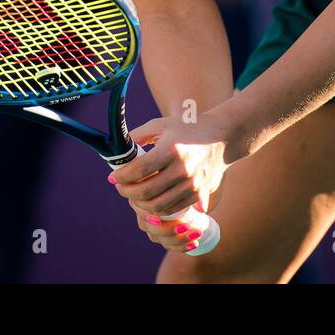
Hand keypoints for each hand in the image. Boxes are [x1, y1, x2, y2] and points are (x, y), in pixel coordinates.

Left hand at [110, 113, 230, 253]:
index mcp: (172, 149)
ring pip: (158, 206)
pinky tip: (150, 200)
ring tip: (133, 195)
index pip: (140, 169)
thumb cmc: (187, 129)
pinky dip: (157, 208)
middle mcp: (183, 169)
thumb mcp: (161, 124)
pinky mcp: (199, 194)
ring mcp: (192, 184)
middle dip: (127, 192)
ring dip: (140, 204)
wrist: (222, 138)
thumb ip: (138, 135)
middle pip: (146, 191)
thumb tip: (118, 151)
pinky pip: (172, 209)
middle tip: (120, 187)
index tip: (113, 176)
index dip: (122, 176)